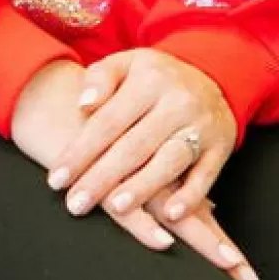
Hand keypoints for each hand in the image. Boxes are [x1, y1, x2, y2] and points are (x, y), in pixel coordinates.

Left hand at [10, 53, 257, 279]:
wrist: (213, 75)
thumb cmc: (156, 78)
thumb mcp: (127, 64)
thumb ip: (100, 78)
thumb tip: (83, 104)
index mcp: (148, 80)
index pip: (107, 122)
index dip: (80, 152)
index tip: (57, 179)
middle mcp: (177, 102)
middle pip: (134, 146)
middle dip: (102, 178)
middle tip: (76, 204)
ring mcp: (202, 126)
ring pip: (169, 160)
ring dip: (143, 187)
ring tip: (117, 207)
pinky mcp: (221, 147)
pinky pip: (206, 174)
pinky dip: (191, 196)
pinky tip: (171, 215)